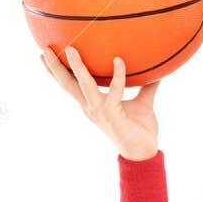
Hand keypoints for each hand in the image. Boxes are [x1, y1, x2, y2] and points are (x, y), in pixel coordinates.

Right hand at [39, 46, 160, 160]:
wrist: (145, 154)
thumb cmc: (141, 130)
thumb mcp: (143, 103)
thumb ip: (147, 86)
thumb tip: (158, 71)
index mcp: (92, 105)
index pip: (70, 85)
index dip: (56, 72)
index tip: (44, 55)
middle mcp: (91, 108)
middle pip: (67, 85)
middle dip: (54, 67)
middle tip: (44, 47)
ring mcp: (99, 111)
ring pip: (83, 86)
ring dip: (77, 68)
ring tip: (70, 49)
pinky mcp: (112, 115)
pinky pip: (114, 91)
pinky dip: (118, 75)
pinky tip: (119, 60)